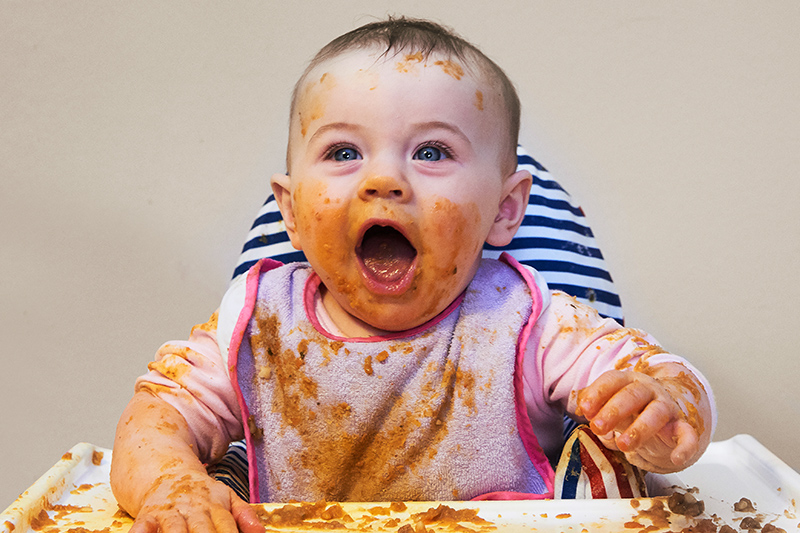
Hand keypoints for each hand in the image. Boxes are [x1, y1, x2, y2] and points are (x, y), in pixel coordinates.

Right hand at [129, 469, 263, 532]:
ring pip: (174, 531)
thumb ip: (244, 515)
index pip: (226, 527)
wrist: (167, 471)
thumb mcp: (227, 497)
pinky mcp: (147, 515)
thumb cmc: (202, 492)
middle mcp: (193, 509)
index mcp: (215, 505)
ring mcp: (170, 512)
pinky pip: (141, 527)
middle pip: (202, 531)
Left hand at [577, 369, 699, 472]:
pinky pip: (687, 434)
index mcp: (627, 381)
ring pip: (655, 413)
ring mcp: (666, 406)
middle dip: (613, 411)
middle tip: (597, 427)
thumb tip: (583, 408)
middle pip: (632, 395)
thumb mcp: (610, 406)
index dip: (597, 393)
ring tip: (623, 445)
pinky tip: (676, 458)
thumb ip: (595, 406)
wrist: (665, 419)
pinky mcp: (682, 426)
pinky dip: (684, 446)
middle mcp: (648, 389)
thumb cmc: (631, 411)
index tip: (585, 409)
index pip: (612, 380)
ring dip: (639, 428)